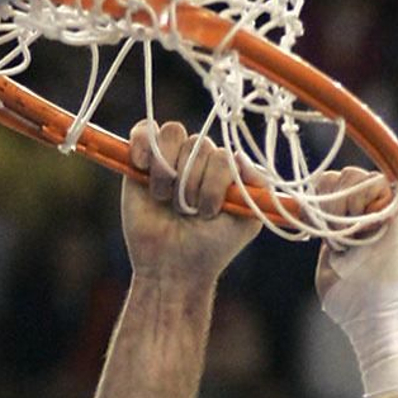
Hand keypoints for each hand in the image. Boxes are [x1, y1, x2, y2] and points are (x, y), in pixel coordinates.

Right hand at [121, 119, 260, 281]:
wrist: (171, 267)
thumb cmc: (210, 248)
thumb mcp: (245, 222)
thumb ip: (255, 186)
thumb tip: (240, 155)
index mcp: (226, 170)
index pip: (224, 154)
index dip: (215, 182)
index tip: (210, 212)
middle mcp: (200, 159)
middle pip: (199, 144)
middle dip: (191, 183)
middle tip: (185, 212)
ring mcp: (171, 157)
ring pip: (173, 134)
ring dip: (167, 170)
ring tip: (163, 199)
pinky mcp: (142, 159)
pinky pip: (144, 130)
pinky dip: (143, 144)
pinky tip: (142, 167)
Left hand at [313, 169, 397, 307]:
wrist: (377, 314)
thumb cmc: (352, 301)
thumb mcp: (329, 266)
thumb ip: (326, 239)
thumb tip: (315, 216)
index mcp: (354, 222)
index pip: (329, 186)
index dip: (318, 201)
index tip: (319, 231)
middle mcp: (373, 210)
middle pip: (339, 175)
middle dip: (329, 205)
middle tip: (337, 238)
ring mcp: (389, 206)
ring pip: (353, 174)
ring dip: (342, 207)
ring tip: (350, 238)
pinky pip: (375, 181)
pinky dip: (360, 204)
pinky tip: (364, 231)